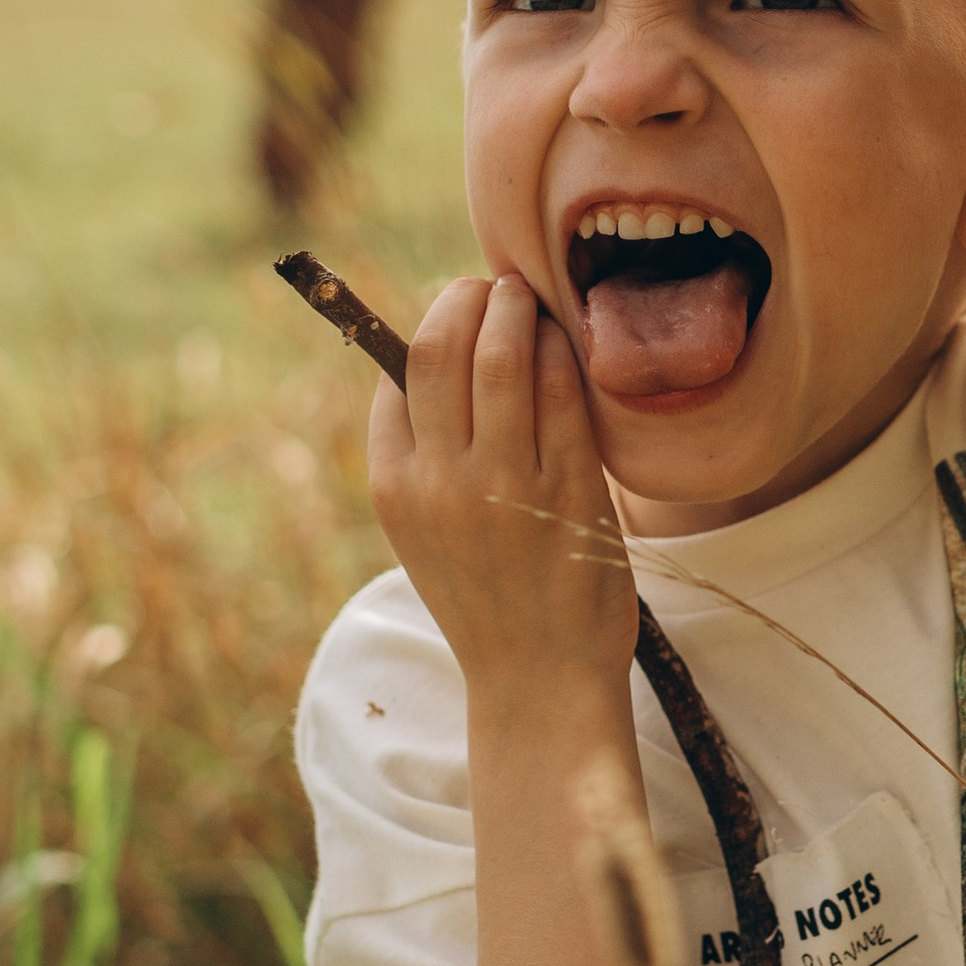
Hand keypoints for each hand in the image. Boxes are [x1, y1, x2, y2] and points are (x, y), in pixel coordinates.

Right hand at [368, 274, 636, 702]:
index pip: (395, 380)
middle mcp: (440, 481)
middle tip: (490, 287)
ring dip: (515, 311)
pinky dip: (561, 354)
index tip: (454, 313)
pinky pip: (562, 394)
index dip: (426, 329)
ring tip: (526, 299)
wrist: (539, 679)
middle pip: (438, 349)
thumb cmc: (489, 598)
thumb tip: (442, 363)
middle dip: (464, 299)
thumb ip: (427, 458)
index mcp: (395, 488)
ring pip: (500, 358)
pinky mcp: (570, 490)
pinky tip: (566, 345)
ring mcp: (505, 484)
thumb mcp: (427, 531)